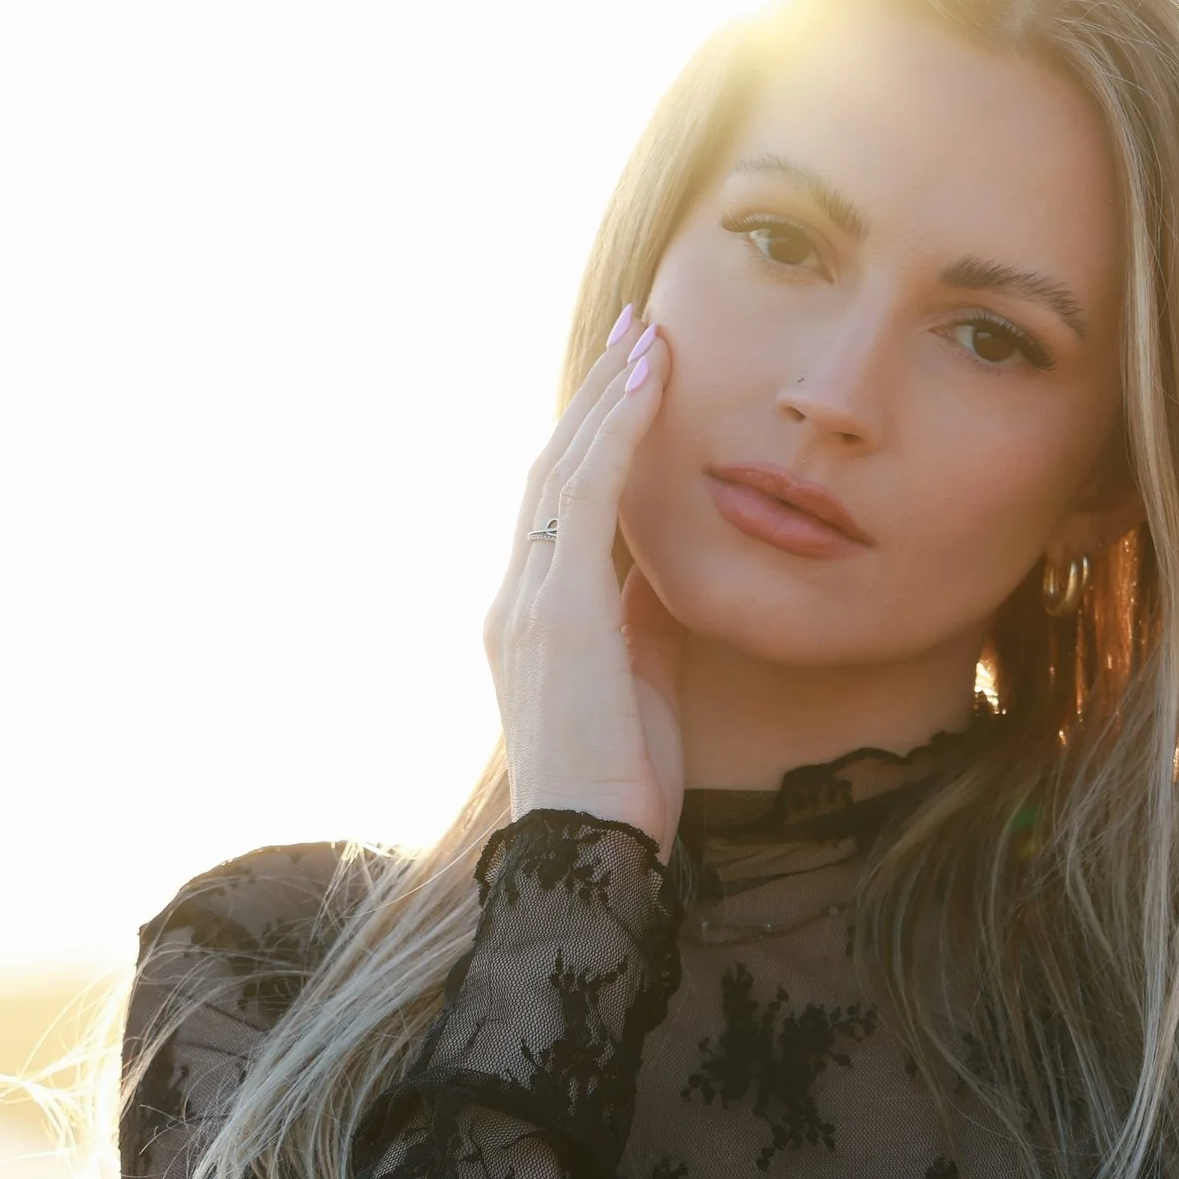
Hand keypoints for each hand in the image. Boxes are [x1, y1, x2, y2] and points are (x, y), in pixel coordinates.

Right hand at [484, 312, 685, 842]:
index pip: (557, 504)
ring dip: (609, 396)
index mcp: (531, 616)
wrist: (592, 850)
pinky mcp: (559, 613)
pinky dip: (619, 435)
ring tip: (650, 335)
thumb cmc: (620, 784)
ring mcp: (529, 602)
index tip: (633, 378)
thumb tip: (662, 567)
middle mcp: (516, 597)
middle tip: (639, 328)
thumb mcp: (640, 681)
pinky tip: (650, 386)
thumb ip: (641, 618)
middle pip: (551, 469)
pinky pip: (588, 500)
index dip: (592, 436)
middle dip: (597, 394)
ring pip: (563, 470)